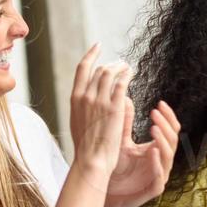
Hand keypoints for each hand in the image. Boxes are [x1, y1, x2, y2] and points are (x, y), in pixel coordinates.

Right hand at [68, 44, 130, 171]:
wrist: (91, 159)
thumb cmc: (86, 146)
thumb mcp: (78, 122)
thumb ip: (82, 107)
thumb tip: (86, 99)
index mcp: (74, 98)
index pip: (82, 69)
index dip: (91, 55)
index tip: (98, 46)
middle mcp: (85, 96)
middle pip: (99, 70)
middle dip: (111, 63)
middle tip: (120, 63)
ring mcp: (99, 100)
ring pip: (110, 73)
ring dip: (120, 67)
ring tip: (127, 67)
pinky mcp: (114, 106)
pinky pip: (122, 83)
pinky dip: (127, 74)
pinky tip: (132, 72)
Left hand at [106, 100, 179, 206]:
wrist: (105, 193)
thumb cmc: (114, 168)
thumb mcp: (119, 141)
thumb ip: (125, 124)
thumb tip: (125, 98)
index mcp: (157, 149)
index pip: (170, 130)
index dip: (168, 117)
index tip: (159, 104)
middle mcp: (161, 161)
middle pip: (172, 140)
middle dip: (165, 125)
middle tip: (155, 113)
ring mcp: (159, 175)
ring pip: (169, 156)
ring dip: (163, 141)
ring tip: (153, 128)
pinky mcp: (153, 189)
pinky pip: (160, 176)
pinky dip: (158, 163)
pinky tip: (152, 151)